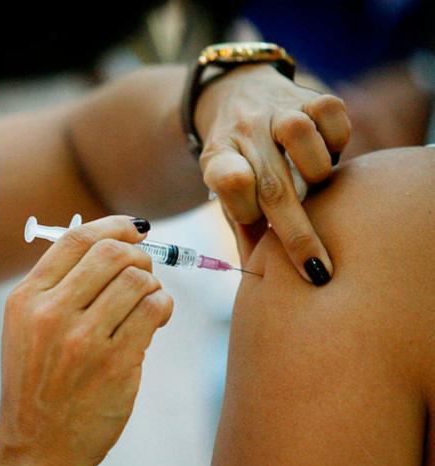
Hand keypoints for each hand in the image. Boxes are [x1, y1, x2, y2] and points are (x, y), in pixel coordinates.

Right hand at [0, 216, 172, 465]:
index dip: (114, 225)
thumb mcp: (26, 327)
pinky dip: (163, 306)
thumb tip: (114, 241)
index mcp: (26, 299)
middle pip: (112, 252)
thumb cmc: (38, 383)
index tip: (136, 227)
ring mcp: (83, 340)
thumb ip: (59, 285)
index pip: (75, 239)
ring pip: (138, 278)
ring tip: (148, 302)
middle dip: (139, 255)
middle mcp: (50, 314)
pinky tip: (156, 320)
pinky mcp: (115, 364)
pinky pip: (154, 309)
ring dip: (153, 284)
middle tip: (144, 271)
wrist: (37, 447)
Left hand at [194, 64, 351, 284]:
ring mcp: (276, 110)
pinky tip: (326, 150)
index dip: (245, 210)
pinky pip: (331, 117)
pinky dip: (337, 139)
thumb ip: (244, 231)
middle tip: (317, 271)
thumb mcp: (226, 194)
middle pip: (271, 183)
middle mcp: (244, 132)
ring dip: (315, 171)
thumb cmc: (239, 163)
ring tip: (313, 183)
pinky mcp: (309, 95)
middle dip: (297, 234)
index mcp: (217, 158)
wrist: (234, 95)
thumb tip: (262, 281)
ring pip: (300, 137)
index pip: (227, 183)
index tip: (261, 234)